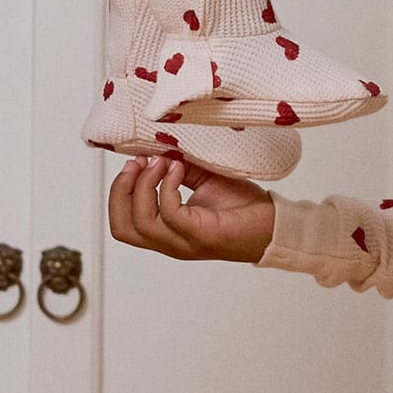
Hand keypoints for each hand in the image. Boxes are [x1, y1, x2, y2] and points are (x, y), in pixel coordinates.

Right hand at [108, 155, 275, 263]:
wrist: (272, 224)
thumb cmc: (241, 205)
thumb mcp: (203, 180)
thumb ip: (179, 170)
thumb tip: (158, 149)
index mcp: (166, 232)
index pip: (122, 224)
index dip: (119, 192)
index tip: (134, 160)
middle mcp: (170, 242)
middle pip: (123, 228)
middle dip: (121, 191)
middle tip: (137, 163)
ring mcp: (183, 242)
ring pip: (141, 223)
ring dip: (144, 186)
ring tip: (161, 162)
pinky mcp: (201, 235)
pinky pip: (171, 214)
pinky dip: (168, 188)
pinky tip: (179, 170)